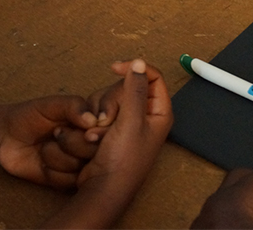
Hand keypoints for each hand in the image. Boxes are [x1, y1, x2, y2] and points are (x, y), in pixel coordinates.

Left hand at [0, 95, 101, 188]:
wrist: (5, 137)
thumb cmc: (29, 115)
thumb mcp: (51, 105)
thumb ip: (73, 107)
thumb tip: (93, 120)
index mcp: (91, 123)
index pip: (108, 131)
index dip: (96, 133)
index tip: (82, 129)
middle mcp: (89, 144)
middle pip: (96, 152)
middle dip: (71, 144)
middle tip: (55, 133)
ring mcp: (78, 163)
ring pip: (81, 168)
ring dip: (57, 158)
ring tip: (45, 147)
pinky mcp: (66, 180)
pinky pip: (68, 182)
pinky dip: (52, 172)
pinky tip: (42, 163)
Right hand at [75, 60, 172, 192]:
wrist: (102, 188)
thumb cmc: (123, 161)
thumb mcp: (131, 122)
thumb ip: (135, 90)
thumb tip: (139, 63)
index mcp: (159, 112)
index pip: (153, 77)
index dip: (135, 68)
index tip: (114, 68)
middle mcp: (145, 115)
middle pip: (127, 87)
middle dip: (111, 101)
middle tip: (107, 119)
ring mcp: (127, 123)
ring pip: (110, 100)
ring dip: (100, 114)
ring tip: (99, 134)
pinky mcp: (111, 130)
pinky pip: (100, 113)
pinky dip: (94, 123)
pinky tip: (93, 139)